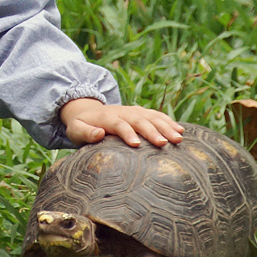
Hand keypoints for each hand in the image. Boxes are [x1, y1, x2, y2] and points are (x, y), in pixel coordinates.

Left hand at [59, 98, 184, 146]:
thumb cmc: (81, 126)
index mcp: (106, 117)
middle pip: (138, 120)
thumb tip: (99, 133)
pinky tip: (180, 130)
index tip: (136, 144)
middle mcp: (122, 112)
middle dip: (152, 131)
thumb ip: (86, 133)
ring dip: (165, 126)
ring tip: (178, 138)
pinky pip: (156, 115)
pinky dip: (168, 121)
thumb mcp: (76, 130)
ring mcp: (132, 111)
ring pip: (151, 116)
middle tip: (164, 143)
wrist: (86, 112)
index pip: (118, 124)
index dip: (127, 133)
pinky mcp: (140, 113)